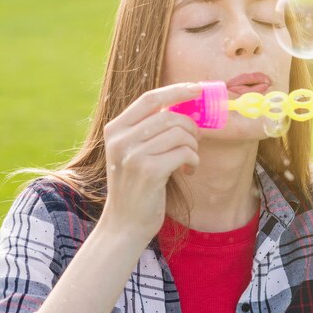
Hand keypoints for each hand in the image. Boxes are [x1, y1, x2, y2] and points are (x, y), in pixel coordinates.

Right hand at [99, 83, 201, 241]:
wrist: (124, 224)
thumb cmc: (136, 187)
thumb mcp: (133, 153)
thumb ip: (149, 130)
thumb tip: (184, 107)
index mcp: (115, 129)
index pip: (149, 99)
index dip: (176, 91)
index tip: (197, 88)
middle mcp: (120, 139)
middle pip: (169, 116)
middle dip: (191, 126)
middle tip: (196, 140)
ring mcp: (133, 155)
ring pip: (180, 133)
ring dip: (193, 147)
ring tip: (189, 160)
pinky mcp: (149, 171)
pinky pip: (184, 152)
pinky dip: (193, 160)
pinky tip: (188, 171)